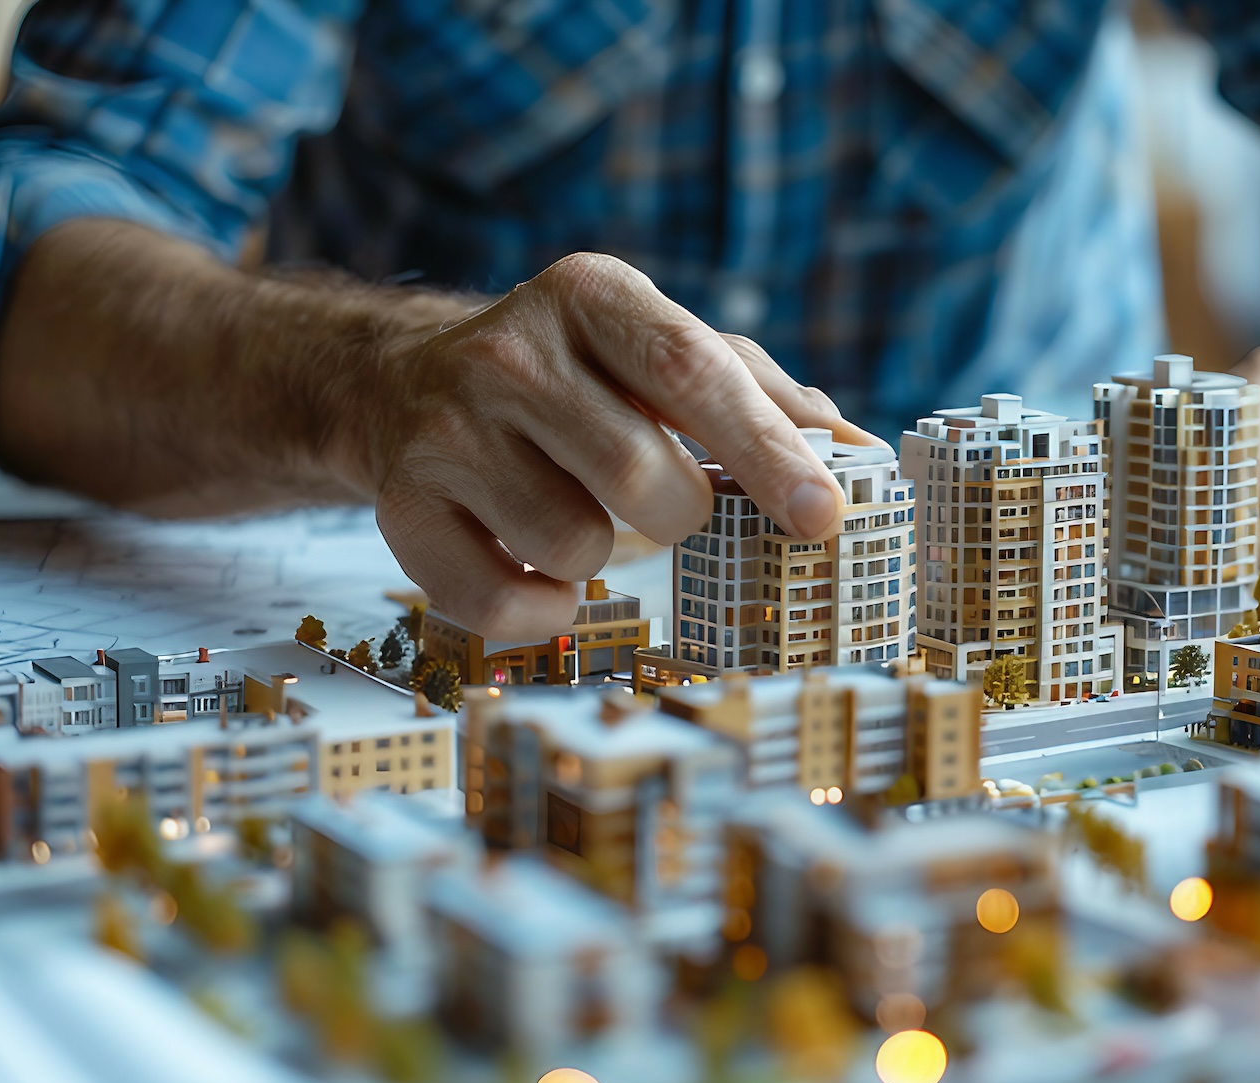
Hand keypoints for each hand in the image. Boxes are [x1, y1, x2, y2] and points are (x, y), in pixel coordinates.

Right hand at [358, 253, 871, 638]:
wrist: (402, 383)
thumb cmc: (575, 375)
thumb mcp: (661, 351)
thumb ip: (762, 396)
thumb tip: (860, 454)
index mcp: (590, 294)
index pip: (690, 372)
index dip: (765, 450)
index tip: (825, 516)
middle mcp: (507, 351)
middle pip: (638, 474)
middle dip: (681, 514)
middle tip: (667, 503)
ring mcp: (444, 428)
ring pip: (572, 544)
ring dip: (603, 555)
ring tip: (578, 511)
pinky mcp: (399, 504)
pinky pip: (498, 602)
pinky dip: (543, 609)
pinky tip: (541, 572)